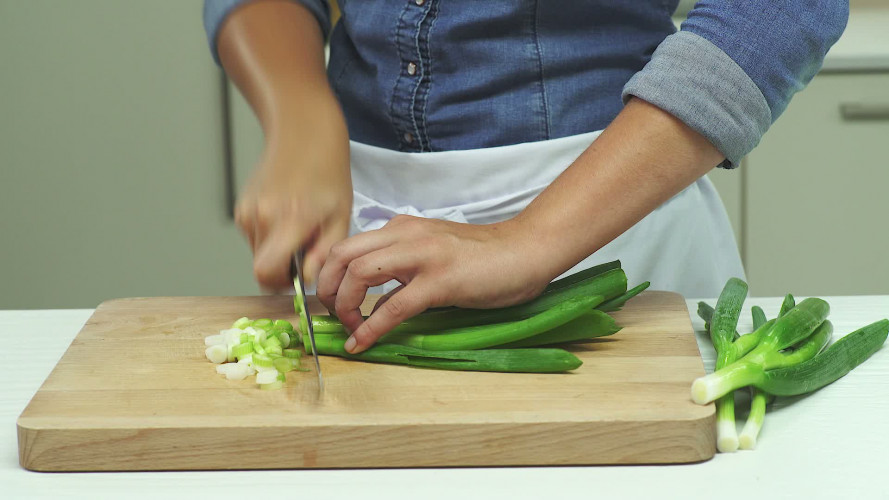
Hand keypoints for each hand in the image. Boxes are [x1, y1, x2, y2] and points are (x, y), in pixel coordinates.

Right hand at [235, 112, 351, 290]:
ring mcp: (247, 211)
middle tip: (306, 247)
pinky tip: (286, 214)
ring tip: (299, 225)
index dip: (282, 283)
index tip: (298, 276)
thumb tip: (308, 279)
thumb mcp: (340, 216)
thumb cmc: (328, 173)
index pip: (267, 273)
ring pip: (257, 253)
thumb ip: (325, 252)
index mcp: (289, 220)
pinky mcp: (241, 207)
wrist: (303, 134)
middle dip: (283, 267)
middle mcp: (262, 216)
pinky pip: (254, 237)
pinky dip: (269, 235)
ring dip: (277, 250)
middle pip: (261, 267)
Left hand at [316, 215, 553, 352]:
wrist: (526, 250)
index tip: (329, 301)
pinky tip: (363, 343)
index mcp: (401, 228)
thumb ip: (402, 275)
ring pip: (358, 274)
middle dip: (325, 288)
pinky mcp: (440, 281)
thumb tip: (373, 304)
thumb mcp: (432, 257)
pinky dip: (371, 328)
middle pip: (341, 255)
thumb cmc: (484, 258)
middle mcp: (405, 235)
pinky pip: (393, 306)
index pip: (347, 246)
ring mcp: (422, 255)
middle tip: (331, 315)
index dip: (328, 275)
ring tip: (350, 328)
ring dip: (344, 306)